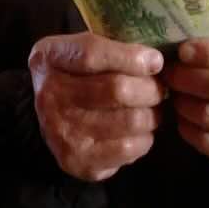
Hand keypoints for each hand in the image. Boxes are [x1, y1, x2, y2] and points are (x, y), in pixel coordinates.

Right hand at [29, 33, 166, 182]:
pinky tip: (139, 131)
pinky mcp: (78, 162)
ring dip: (152, 114)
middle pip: (116, 90)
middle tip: (158, 88)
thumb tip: (155, 60)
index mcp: (49, 58)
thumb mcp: (81, 47)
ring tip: (151, 109)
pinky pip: (128, 148)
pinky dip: (144, 138)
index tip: (155, 61)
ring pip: (130, 121)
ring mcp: (62, 133)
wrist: (50, 115)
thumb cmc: (77, 75)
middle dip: (150, 88)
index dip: (130, 57)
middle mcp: (49, 96)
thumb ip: (112, 46)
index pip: (92, 54)